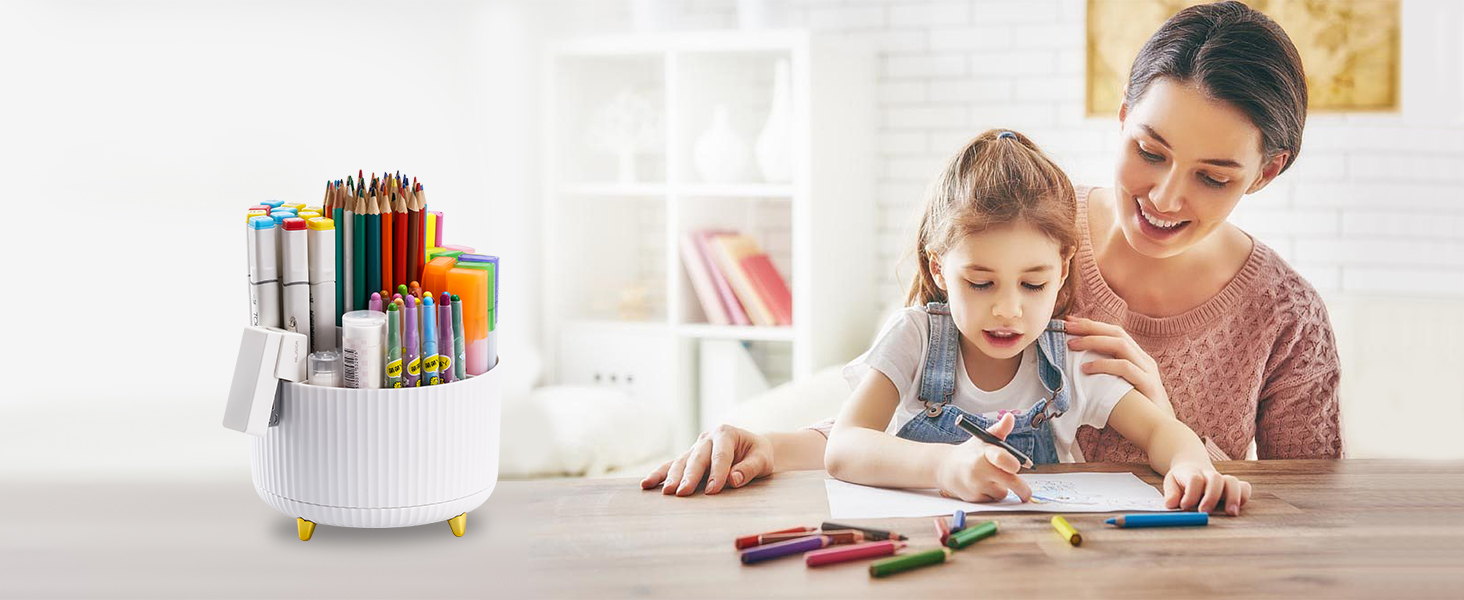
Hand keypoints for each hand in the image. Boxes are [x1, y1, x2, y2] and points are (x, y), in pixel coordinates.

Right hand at [640, 424, 773, 495]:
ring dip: (672, 477)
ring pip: (681, 462)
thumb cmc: (758, 454)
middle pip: (697, 458)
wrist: (752, 448)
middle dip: (690, 476)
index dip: (717, 473)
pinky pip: (672, 466)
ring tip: (665, 492)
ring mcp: (695, 447)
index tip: (713, 490)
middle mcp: (707, 438)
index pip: (721, 455)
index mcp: (726, 433)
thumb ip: (750, 468)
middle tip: (683, 492)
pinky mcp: (688, 457)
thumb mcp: (762, 459)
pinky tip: (646, 484)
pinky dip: (660, 475)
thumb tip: (733, 479)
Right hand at [934, 413, 1032, 502]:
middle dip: (1022, 489)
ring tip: (991, 478)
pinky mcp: (973, 498)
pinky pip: (992, 499)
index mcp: (983, 453)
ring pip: (1002, 492)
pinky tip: (982, 486)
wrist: (946, 468)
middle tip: (1027, 494)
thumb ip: (1000, 429)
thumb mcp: (983, 438)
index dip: (1014, 463)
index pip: (1002, 458)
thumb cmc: (971, 452)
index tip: (1021, 466)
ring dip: (1002, 488)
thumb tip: (1010, 417)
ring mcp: (975, 485)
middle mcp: (978, 469)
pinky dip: (992, 494)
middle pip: (1010, 482)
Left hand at [1064, 317, 1172, 414]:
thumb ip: (1105, 375)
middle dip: (1090, 327)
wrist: (1162, 433)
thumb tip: (1076, 367)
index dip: (1092, 325)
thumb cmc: (1135, 411)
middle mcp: (1144, 359)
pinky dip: (1104, 365)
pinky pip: (1125, 368)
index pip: (1114, 332)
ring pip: (1121, 345)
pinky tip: (1086, 368)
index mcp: (1137, 357)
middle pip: (1117, 332)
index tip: (1069, 322)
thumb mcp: (1118, 387)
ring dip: (1093, 342)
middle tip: (1066, 327)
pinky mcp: (1148, 385)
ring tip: (1072, 345)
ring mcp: (1148, 371)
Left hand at [1163, 462, 1251, 514]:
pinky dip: (1244, 496)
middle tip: (1204, 511)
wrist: (1193, 467)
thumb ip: (1171, 494)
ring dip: (1233, 497)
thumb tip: (1171, 504)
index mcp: (1192, 473)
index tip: (1184, 506)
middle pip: (1216, 479)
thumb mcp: (1171, 483)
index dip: (1190, 494)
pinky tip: (1237, 508)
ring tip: (1230, 513)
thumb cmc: (1181, 480)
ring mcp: (1223, 481)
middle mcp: (1209, 476)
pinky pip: (1245, 488)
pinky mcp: (1233, 487)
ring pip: (1233, 482)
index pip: (1195, 479)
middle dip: (1211, 496)